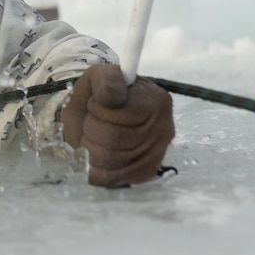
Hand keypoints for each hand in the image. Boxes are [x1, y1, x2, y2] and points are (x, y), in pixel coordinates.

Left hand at [62, 64, 173, 187]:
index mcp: (154, 99)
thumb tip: (113, 95)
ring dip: (90, 148)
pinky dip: (97, 169)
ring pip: (111, 159)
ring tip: (93, 137)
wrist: (101, 117)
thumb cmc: (100, 96)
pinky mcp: (146, 172)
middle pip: (113, 138)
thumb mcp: (98, 78)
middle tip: (91, 122)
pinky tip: (95, 156)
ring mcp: (157, 152)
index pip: (117, 111)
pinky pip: (115, 177)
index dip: (96, 109)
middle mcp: (163, 127)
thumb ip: (106, 81)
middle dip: (90, 129)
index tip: (95, 103)